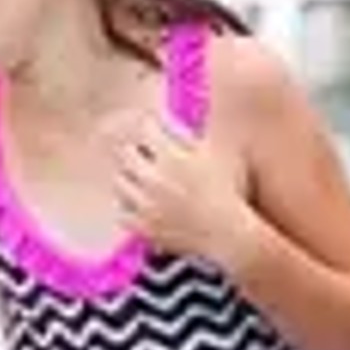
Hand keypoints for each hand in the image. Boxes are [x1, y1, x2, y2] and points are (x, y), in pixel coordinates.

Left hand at [109, 110, 259, 269]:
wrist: (230, 236)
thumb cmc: (229, 191)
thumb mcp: (217, 154)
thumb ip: (191, 133)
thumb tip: (172, 112)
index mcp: (172, 156)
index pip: (144, 127)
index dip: (150, 127)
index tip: (155, 131)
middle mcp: (153, 179)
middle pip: (124, 152)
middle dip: (136, 150)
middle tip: (148, 154)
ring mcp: (144, 205)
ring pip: (118, 181)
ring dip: (130, 176)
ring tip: (146, 178)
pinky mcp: (142, 227)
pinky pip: (121, 211)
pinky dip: (130, 205)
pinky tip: (145, 203)